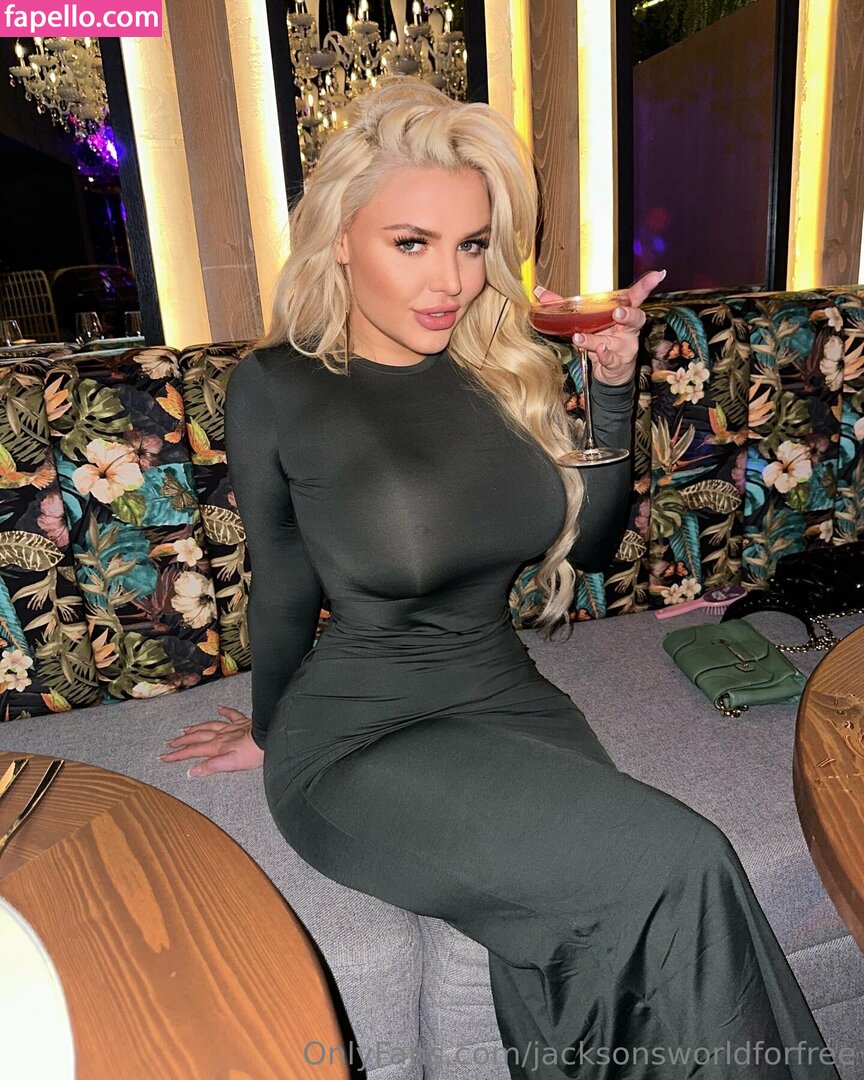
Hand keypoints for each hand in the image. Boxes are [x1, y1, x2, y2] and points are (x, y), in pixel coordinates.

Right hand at [160, 704, 263, 777]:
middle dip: (182, 741)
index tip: (164, 757)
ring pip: (209, 725)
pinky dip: (223, 711)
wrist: (269, 738)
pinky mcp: (243, 722)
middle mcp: (221, 735)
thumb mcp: (230, 765)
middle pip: (197, 737)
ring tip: (185, 728)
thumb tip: (191, 772)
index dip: (177, 755)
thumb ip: (210, 767)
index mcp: (216, 747)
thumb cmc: (253, 754)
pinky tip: (218, 708)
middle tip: (170, 743)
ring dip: (196, 727)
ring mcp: (231, 727)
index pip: (192, 751)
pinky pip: (231, 714)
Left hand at [534, 269, 666, 386]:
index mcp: (622, 313)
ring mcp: (625, 347)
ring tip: (580, 337)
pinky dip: (603, 355)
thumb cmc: (600, 340)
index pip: (636, 297)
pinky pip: (611, 359)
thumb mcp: (585, 322)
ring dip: (598, 339)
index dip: (647, 285)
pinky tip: (597, 352)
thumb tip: (541, 292)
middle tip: (618, 312)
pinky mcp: (619, 363)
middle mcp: (628, 329)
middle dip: (628, 314)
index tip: (657, 274)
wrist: (609, 372)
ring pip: (616, 341)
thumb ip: (564, 307)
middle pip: (636, 318)